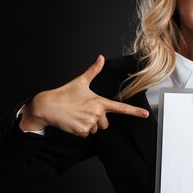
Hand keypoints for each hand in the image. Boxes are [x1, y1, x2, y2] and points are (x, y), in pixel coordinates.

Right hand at [19, 54, 148, 135]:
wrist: (47, 106)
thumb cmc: (64, 94)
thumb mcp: (80, 81)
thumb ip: (93, 70)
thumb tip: (100, 57)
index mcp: (99, 101)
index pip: (121, 107)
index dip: (134, 111)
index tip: (145, 115)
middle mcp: (97, 112)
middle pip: (105, 123)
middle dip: (96, 119)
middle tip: (84, 111)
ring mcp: (90, 122)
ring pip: (96, 129)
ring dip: (88, 125)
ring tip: (77, 116)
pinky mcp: (82, 130)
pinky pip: (86, 134)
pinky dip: (80, 130)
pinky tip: (73, 122)